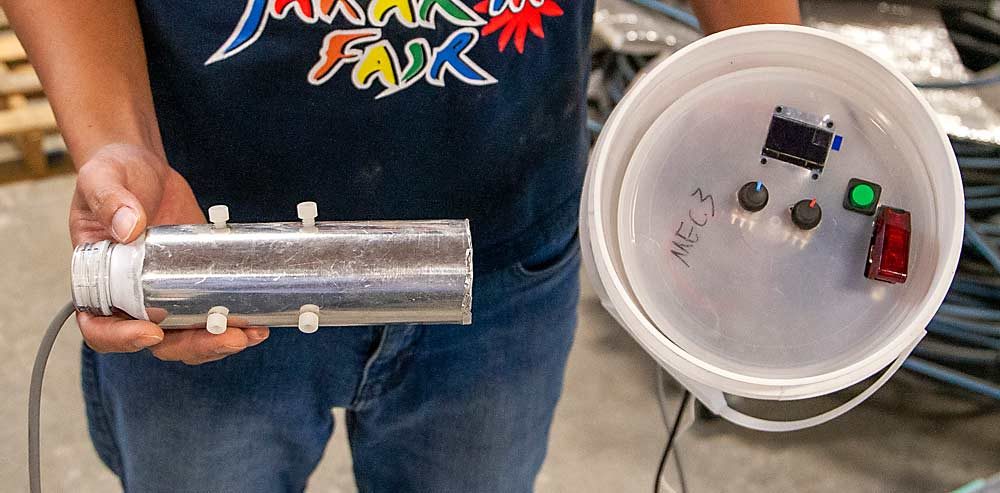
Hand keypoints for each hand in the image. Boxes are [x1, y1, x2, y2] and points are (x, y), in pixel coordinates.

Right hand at [71, 143, 268, 363]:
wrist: (145, 168)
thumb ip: (110, 200)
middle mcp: (130, 297)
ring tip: (253, 332)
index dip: (123, 339)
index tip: (152, 332)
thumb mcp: (102, 179)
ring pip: (188, 335)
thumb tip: (130, 228)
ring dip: (220, 341)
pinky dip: (233, 322)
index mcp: (98, 281)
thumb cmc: (112, 174)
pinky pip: (208, 314)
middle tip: (229, 337)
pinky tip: (259, 319)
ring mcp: (163, 295)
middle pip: (157, 341)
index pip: (100, 327)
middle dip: (194, 346)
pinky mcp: (192, 285)